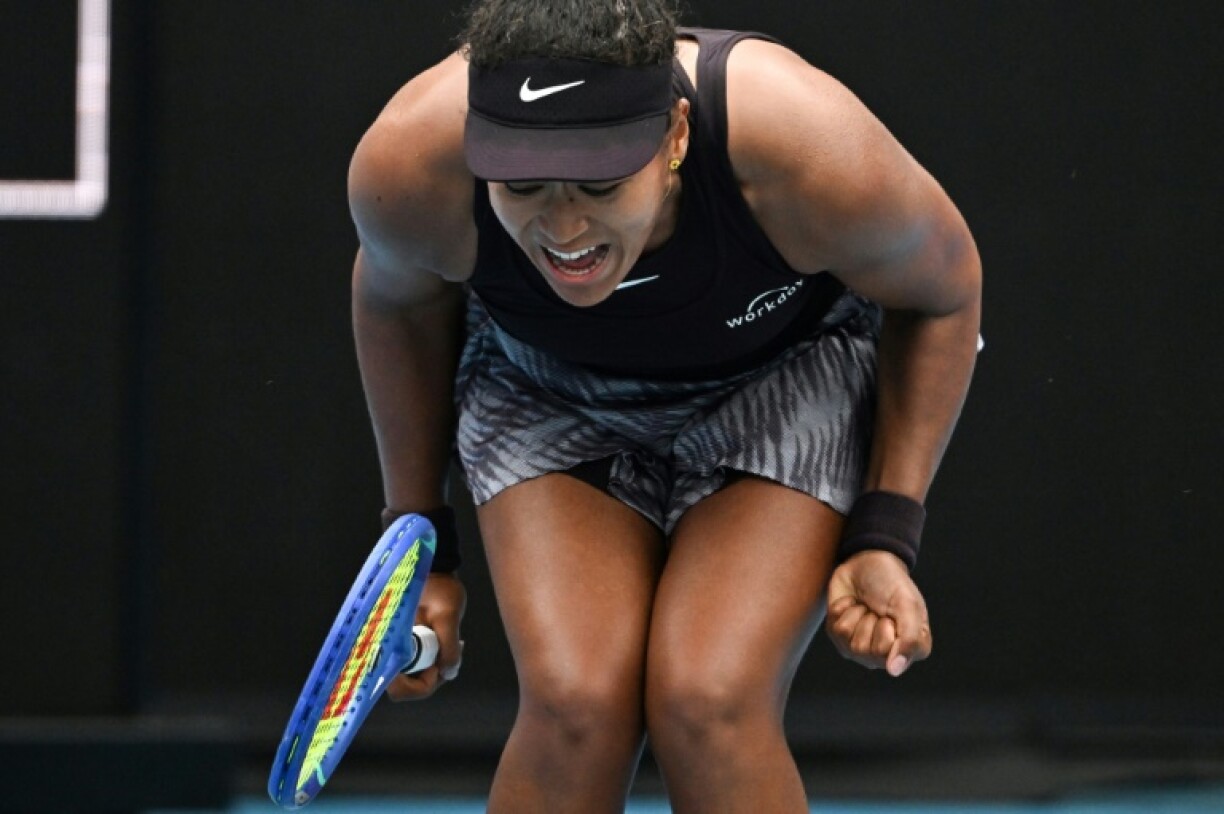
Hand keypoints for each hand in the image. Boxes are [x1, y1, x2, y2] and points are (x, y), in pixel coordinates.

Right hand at [387, 572, 466, 699]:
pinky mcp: (407, 644)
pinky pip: (420, 663)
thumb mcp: (448, 616)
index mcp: (392, 646)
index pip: (397, 689)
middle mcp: (390, 651)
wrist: (435, 570)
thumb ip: (448, 647)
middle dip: (432, 676)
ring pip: (416, 676)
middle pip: (408, 686)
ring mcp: (398, 649)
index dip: (420, 686)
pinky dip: (437, 658)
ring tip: (455, 642)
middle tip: (451, 654)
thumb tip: (448, 673)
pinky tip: (451, 641)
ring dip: (437, 666)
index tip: (437, 667)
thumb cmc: (439, 588)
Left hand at [825, 550, 931, 676]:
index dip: (888, 628)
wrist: (866, 561)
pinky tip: (853, 603)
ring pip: (850, 642)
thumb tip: (894, 670)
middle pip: (867, 651)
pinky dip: (843, 609)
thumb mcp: (907, 605)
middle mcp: (886, 655)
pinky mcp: (840, 636)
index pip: (890, 654)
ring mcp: (861, 648)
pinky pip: (836, 629)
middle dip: (871, 621)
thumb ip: (909, 639)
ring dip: (857, 615)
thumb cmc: (892, 583)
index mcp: (911, 648)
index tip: (893, 614)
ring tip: (866, 606)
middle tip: (878, 609)